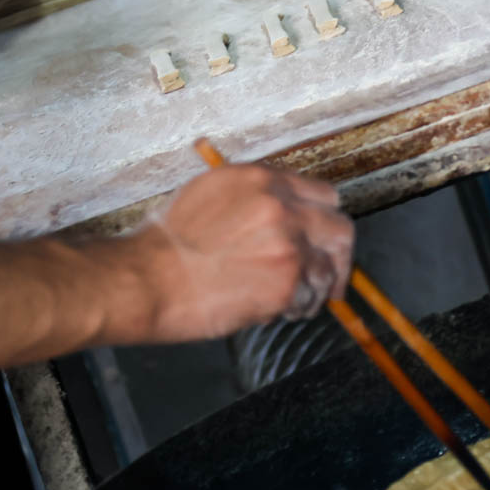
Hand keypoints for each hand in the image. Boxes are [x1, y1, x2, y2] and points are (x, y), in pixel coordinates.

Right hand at [124, 166, 353, 341]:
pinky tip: (277, 309)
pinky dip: (298, 308)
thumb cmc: (169, 241)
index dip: (324, 219)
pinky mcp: (285, 284)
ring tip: (295, 298)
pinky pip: (309, 299)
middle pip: (340, 229)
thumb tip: (285, 208)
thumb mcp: (213, 191)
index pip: (324, 194)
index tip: (322, 236)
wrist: (149, 278)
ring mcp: (288, 246)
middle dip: (338, 254)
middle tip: (332, 273)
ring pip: (330, 268)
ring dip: (317, 286)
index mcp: (264, 180)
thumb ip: (257, 195)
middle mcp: (282, 208)